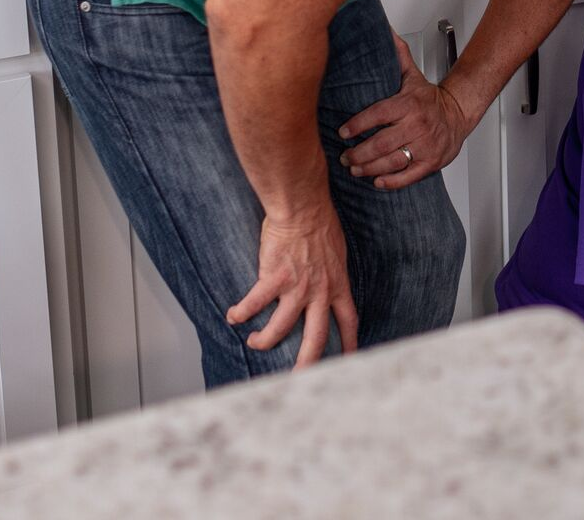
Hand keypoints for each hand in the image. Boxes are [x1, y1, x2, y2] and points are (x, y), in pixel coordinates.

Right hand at [226, 201, 356, 364]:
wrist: (303, 208)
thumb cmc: (320, 224)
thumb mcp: (337, 254)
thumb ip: (332, 273)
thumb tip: (328, 283)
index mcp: (337, 285)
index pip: (348, 320)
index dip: (349, 342)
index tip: (349, 358)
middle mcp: (320, 292)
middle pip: (317, 337)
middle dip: (307, 361)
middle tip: (298, 376)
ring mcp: (297, 287)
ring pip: (281, 327)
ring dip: (265, 339)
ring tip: (254, 342)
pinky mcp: (274, 278)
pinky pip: (255, 302)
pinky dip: (242, 312)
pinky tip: (233, 316)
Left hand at [339, 36, 472, 189]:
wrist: (459, 113)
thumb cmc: (429, 98)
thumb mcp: (412, 75)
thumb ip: (397, 55)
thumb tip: (385, 31)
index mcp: (409, 104)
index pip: (378, 115)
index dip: (357, 125)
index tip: (342, 132)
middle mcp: (417, 126)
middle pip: (381, 143)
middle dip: (358, 153)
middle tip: (344, 156)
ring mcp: (425, 146)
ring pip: (392, 162)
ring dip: (369, 168)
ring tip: (354, 169)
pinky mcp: (431, 162)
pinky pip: (408, 176)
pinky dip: (391, 182)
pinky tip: (377, 181)